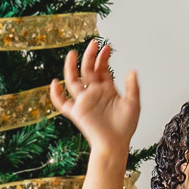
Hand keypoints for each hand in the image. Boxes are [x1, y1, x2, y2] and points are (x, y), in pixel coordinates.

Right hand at [49, 40, 139, 155]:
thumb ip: (132, 87)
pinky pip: (62, 103)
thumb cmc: (125, 126)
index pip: (102, 69)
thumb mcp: (133, 104)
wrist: (115, 144)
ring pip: (73, 80)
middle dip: (90, 56)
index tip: (107, 48)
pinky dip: (56, 94)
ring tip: (72, 54)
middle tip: (93, 43)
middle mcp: (94, 92)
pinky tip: (55, 84)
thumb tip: (132, 70)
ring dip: (71, 68)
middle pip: (88, 70)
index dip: (103, 58)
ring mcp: (84, 101)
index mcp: (107, 89)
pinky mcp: (76, 112)